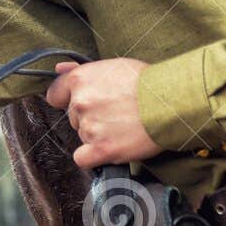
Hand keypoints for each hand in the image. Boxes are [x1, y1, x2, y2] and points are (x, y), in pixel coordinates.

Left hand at [44, 58, 160, 168]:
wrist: (170, 102)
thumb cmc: (146, 82)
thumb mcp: (113, 66)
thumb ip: (82, 70)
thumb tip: (59, 68)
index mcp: (80, 80)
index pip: (55, 94)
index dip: (68, 99)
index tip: (83, 103)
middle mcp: (80, 103)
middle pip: (73, 117)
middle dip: (90, 116)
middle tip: (114, 112)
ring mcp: (89, 127)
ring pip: (82, 136)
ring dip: (97, 135)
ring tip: (122, 126)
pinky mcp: (101, 149)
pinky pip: (83, 159)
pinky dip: (93, 156)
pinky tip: (110, 146)